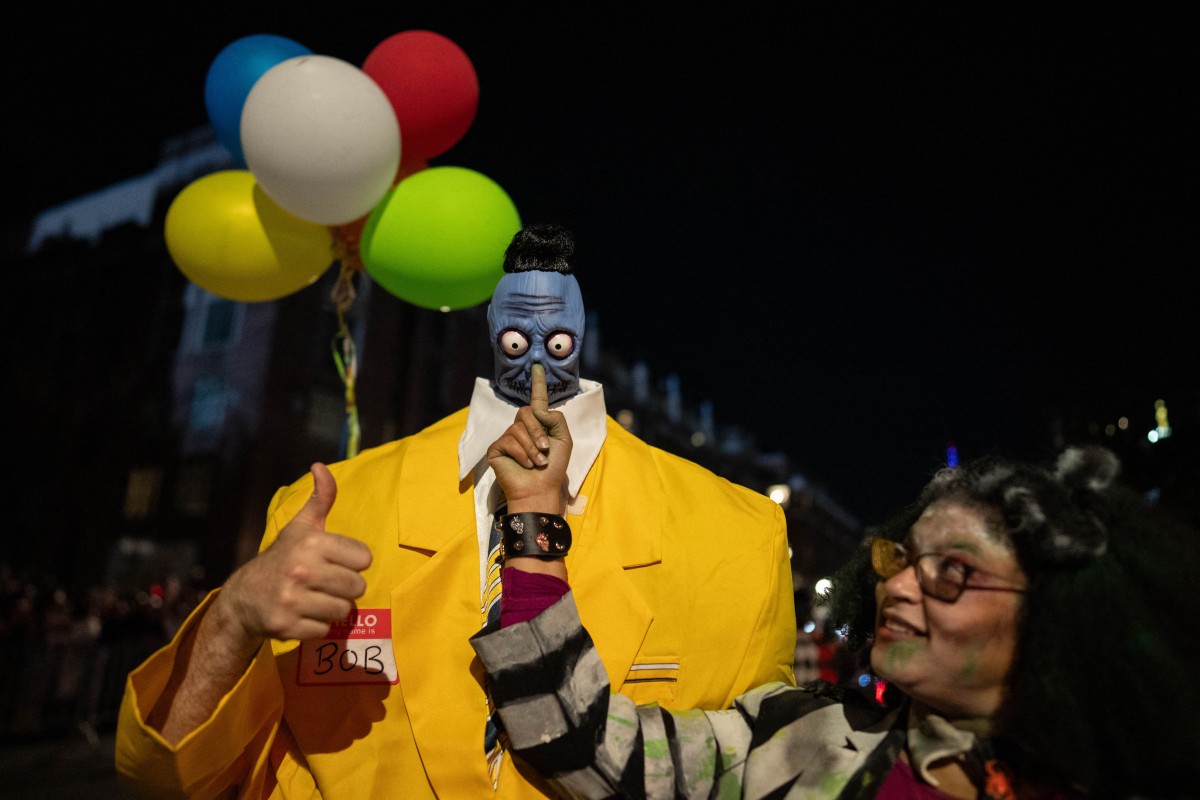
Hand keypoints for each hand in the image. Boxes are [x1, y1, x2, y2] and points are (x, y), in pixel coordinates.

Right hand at [217, 463, 372, 645]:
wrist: (245, 598)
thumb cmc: (283, 557)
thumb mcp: (301, 526)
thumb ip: (320, 498)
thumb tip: (321, 466)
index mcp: (310, 543)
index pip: (364, 558)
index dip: (353, 562)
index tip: (336, 561)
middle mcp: (301, 570)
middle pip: (357, 587)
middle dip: (346, 587)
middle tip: (327, 583)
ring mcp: (292, 600)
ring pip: (344, 610)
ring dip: (333, 607)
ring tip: (316, 598)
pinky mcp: (287, 626)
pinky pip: (326, 630)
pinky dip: (318, 625)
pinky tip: (304, 614)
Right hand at [487, 363, 572, 514]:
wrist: (541, 488)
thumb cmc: (554, 467)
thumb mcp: (564, 439)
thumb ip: (556, 418)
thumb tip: (538, 409)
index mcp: (539, 424)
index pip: (537, 400)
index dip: (538, 383)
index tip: (538, 366)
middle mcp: (522, 428)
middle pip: (526, 413)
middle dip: (538, 432)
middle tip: (545, 450)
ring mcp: (508, 437)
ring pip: (518, 427)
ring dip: (532, 447)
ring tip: (537, 462)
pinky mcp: (496, 448)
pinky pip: (509, 440)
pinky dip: (522, 453)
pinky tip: (525, 464)